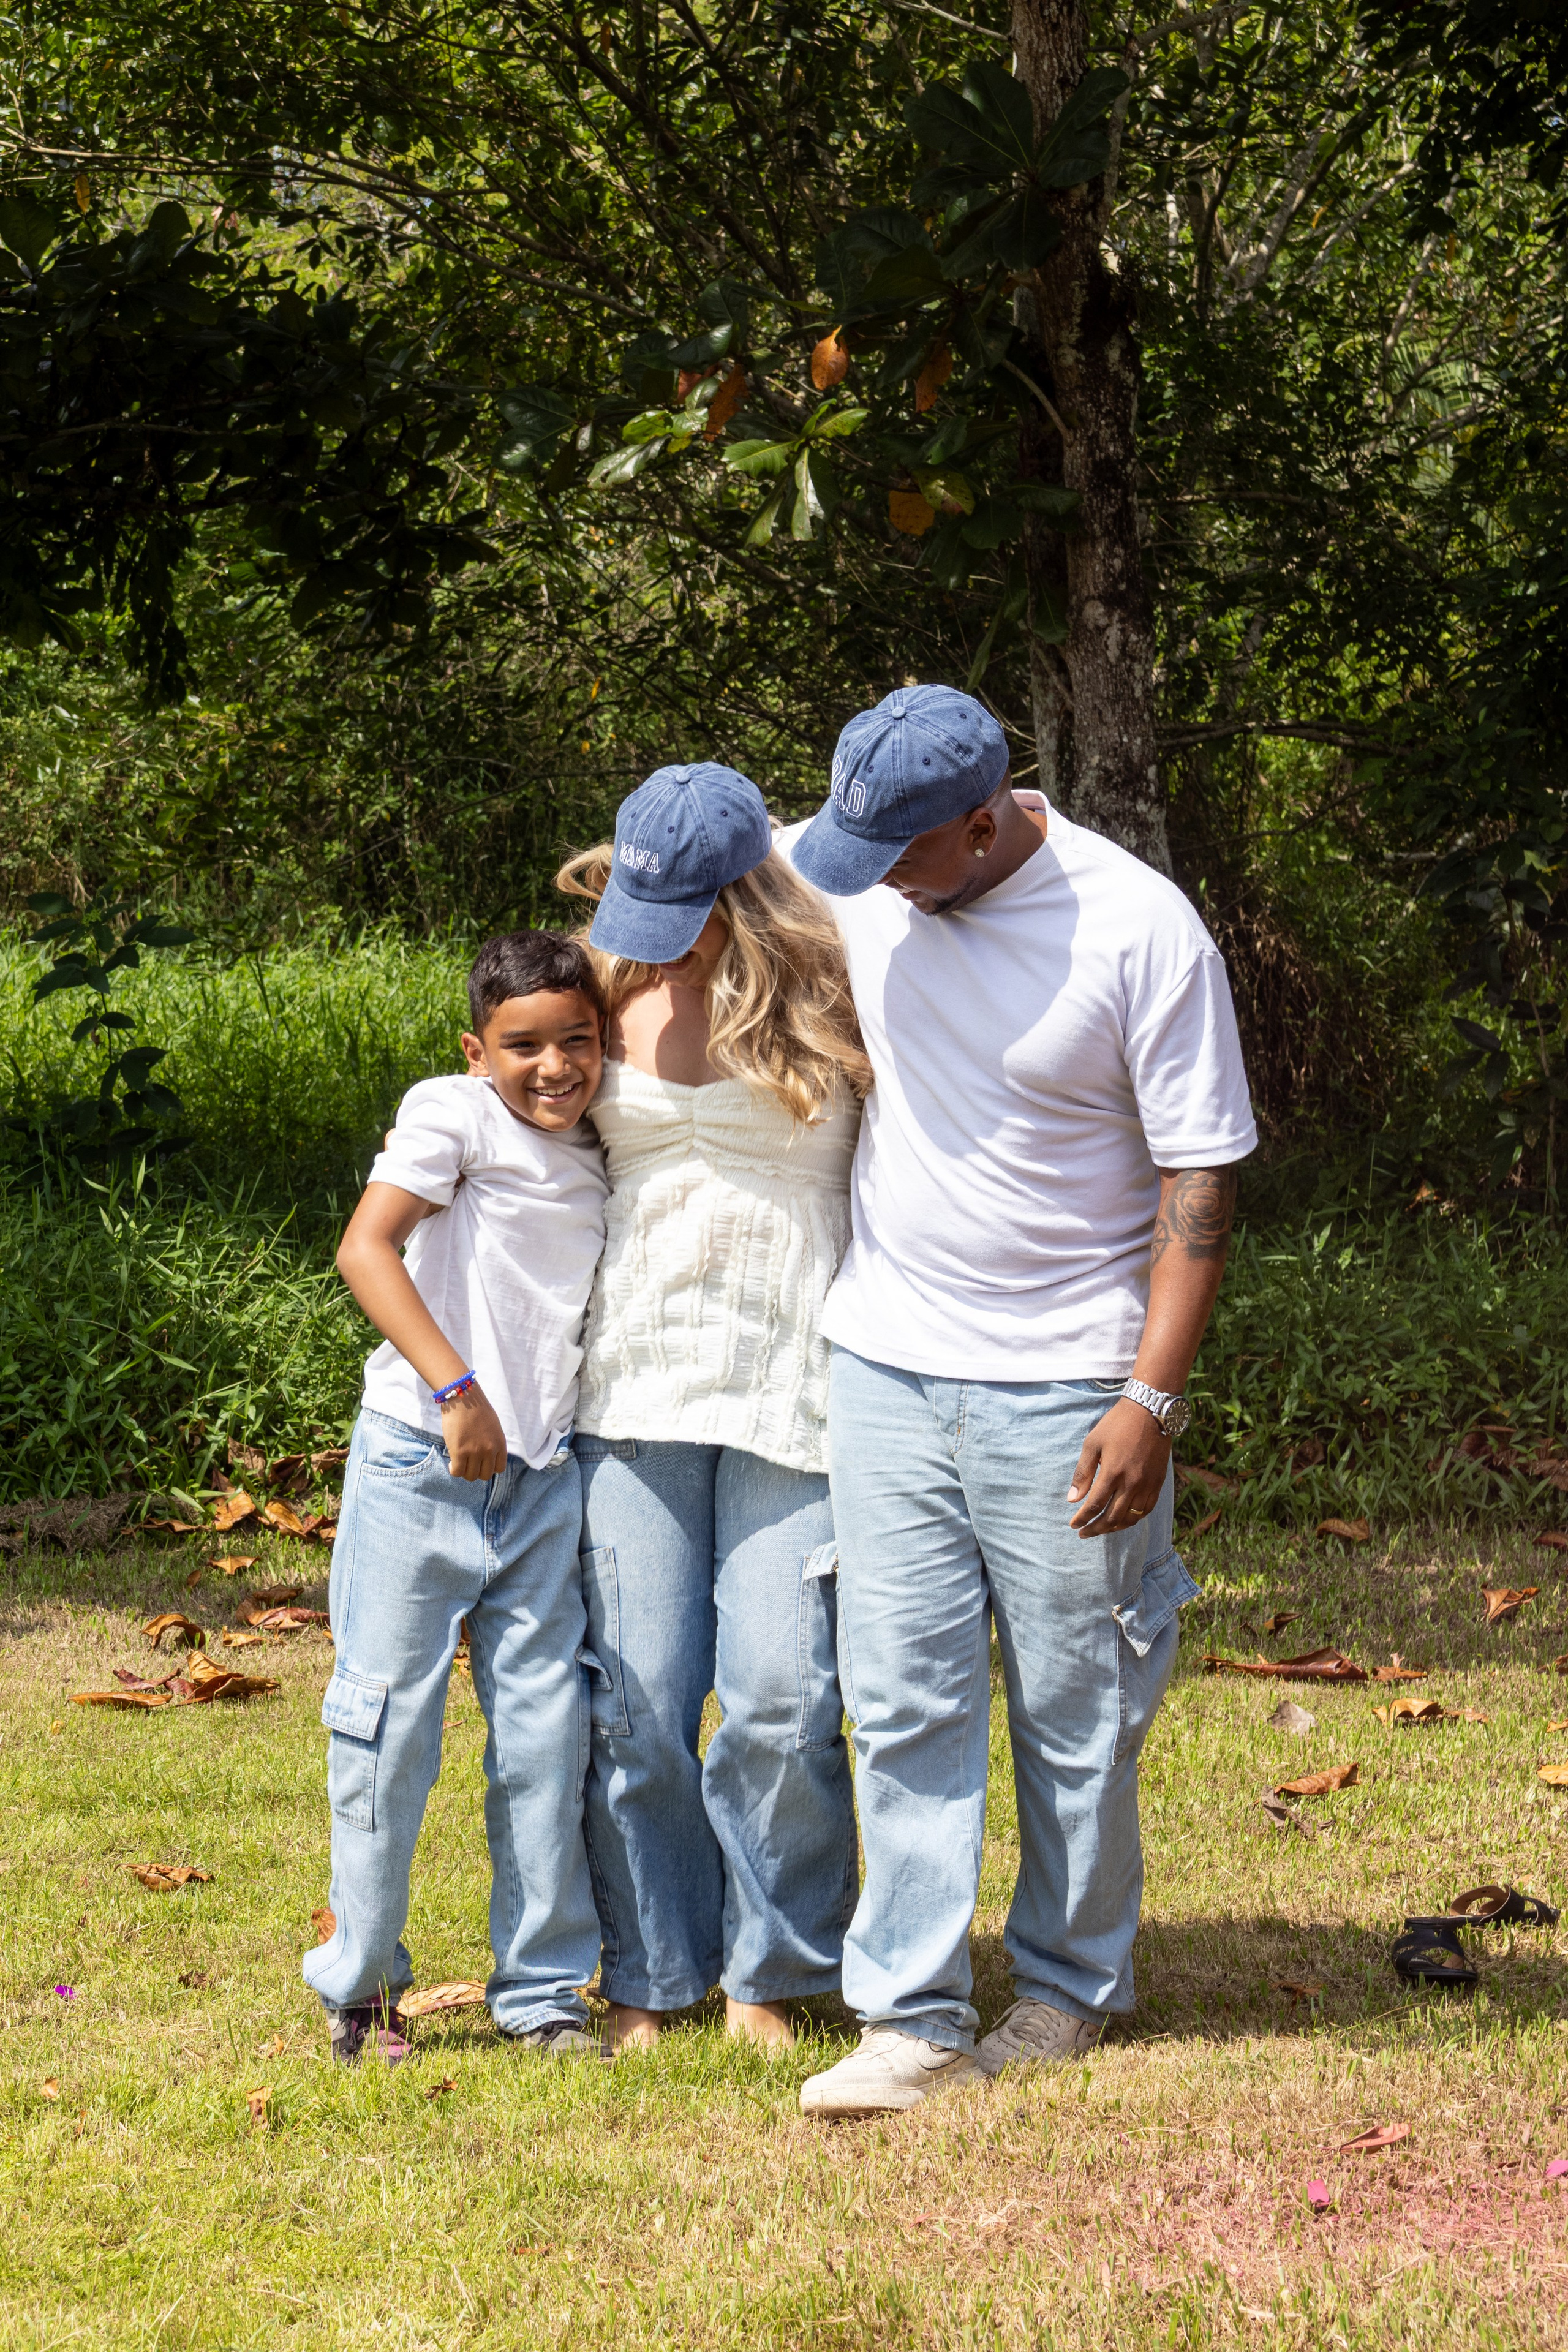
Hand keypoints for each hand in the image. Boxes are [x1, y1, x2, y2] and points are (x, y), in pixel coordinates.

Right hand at [441, 1385, 508, 1481]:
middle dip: (476, 1471)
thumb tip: (485, 1456)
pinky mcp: (459, 1451)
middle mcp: (489, 1450)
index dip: (488, 1467)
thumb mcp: (493, 1426)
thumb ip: (492, 1442)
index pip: (499, 1468)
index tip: (480, 1462)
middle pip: (485, 1475)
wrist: (463, 1398)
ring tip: (459, 1462)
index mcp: (500, 1443)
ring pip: (470, 1476)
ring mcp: (475, 1452)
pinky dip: (454, 1470)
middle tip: (468, 1463)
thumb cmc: (476, 1409)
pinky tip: (451, 1463)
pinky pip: (457, 1472)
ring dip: (464, 1471)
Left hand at [1067, 1398, 1169, 1537]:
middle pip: (1112, 1517)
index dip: (1082, 1518)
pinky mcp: (1158, 1483)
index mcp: (1112, 1473)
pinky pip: (1146, 1510)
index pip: (1094, 1505)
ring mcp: (1147, 1485)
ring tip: (1101, 1529)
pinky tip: (1124, 1520)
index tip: (1073, 1525)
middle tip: (1084, 1533)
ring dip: (1114, 1527)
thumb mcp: (1092, 1443)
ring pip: (1130, 1518)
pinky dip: (1133, 1519)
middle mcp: (1131, 1483)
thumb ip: (1083, 1473)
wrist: (1150, 1412)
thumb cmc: (1117, 1425)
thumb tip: (1073, 1499)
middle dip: (1096, 1529)